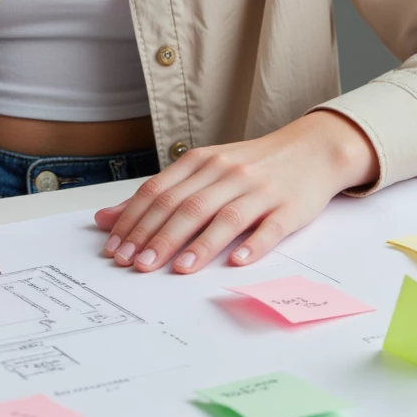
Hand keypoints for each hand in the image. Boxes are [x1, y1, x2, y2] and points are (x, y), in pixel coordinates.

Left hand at [93, 111, 378, 274]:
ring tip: (178, 268)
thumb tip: (105, 220)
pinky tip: (237, 261)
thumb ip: (158, 194)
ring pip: (224, 216)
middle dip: (158, 237)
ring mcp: (260, 189)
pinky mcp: (289, 207)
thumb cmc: (249, 165)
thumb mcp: (202, 171)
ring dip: (199, 244)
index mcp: (202, 161)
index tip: (116, 249)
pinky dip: (253, 244)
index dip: (135, 221)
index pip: (160, 192)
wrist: (310, 148)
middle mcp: (227, 172)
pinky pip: (270, 227)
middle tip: (137, 265)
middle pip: (187, 206)